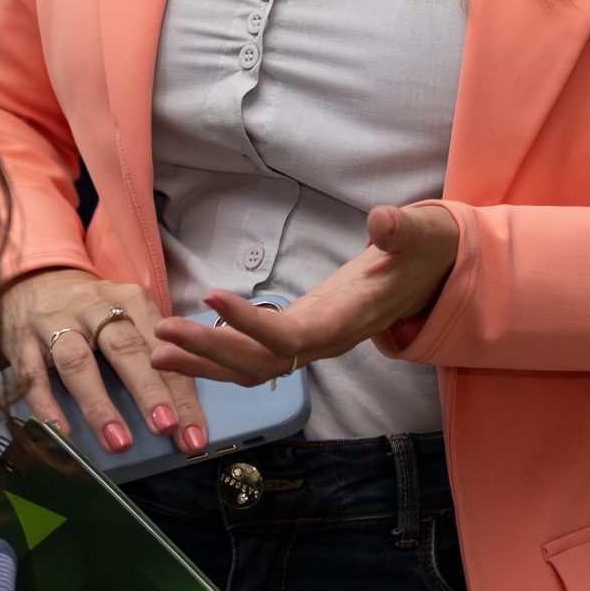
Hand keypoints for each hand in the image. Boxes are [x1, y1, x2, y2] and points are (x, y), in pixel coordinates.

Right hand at [0, 268, 207, 456]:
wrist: (34, 281)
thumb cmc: (93, 312)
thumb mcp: (126, 317)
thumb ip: (152, 354)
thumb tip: (182, 414)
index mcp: (129, 301)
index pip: (162, 348)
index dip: (180, 391)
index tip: (193, 432)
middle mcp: (94, 307)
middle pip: (124, 348)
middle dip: (147, 389)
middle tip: (165, 426)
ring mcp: (55, 322)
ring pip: (78, 361)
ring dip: (99, 404)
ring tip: (119, 442)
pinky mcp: (22, 341)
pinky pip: (33, 374)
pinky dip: (47, 404)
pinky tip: (62, 433)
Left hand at [150, 204, 459, 385]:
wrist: (432, 278)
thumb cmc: (424, 254)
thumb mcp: (421, 236)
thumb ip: (402, 230)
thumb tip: (381, 221)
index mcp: (348, 320)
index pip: (293, 334)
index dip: (251, 324)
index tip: (210, 296)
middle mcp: (325, 342)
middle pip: (262, 363)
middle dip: (211, 351)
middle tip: (161, 331)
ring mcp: (311, 343)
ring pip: (254, 369)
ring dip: (205, 363)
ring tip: (157, 350)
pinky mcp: (300, 335)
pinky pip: (254, 358)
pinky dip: (216, 357)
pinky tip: (182, 347)